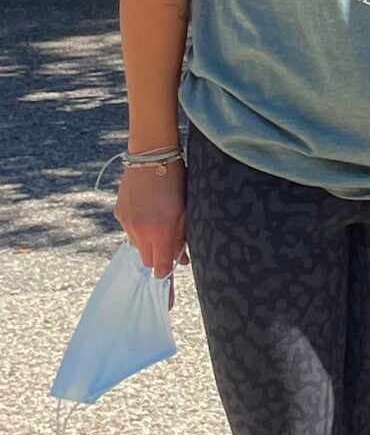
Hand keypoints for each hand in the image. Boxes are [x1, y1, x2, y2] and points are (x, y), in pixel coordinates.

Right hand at [115, 159, 187, 276]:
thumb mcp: (186, 210)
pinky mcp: (119, 213)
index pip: (159, 266)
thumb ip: (182, 237)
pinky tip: (148, 212)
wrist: (151, 156)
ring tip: (158, 222)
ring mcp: (127, 222)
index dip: (164, 274)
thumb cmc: (176, 181)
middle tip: (167, 244)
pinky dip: (138, 228)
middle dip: (156, 257)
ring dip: (147, 242)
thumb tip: (181, 259)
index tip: (168, 278)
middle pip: (146, 260)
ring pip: (137, 245)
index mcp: (160, 231)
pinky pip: (129, 230)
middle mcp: (140, 230)